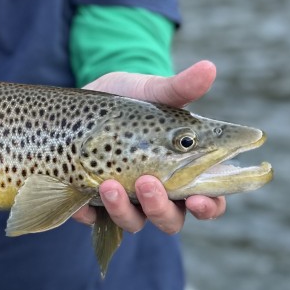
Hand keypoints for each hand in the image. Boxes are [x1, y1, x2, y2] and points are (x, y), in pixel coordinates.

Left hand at [74, 59, 226, 235]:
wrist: (87, 100)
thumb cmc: (131, 99)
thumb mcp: (153, 91)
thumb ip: (179, 87)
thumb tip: (208, 67)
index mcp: (183, 173)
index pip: (208, 201)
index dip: (208, 206)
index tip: (199, 199)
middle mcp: (158, 194)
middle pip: (169, 219)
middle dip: (159, 208)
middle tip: (147, 183)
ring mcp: (125, 202)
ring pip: (132, 222)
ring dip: (123, 209)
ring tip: (109, 184)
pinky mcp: (92, 204)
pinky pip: (91, 219)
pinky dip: (87, 213)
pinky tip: (81, 200)